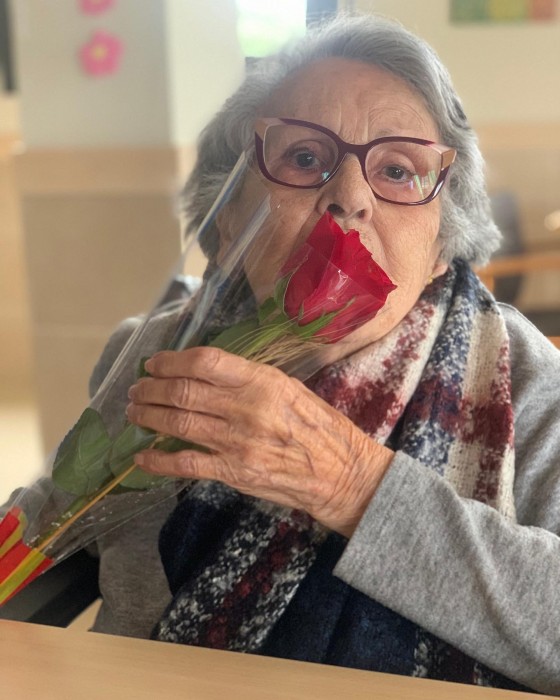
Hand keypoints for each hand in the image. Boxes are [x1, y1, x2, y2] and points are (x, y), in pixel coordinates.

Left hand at [126, 347, 393, 536]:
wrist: (342, 473)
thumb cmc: (319, 426)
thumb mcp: (290, 388)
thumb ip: (249, 380)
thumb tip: (205, 373)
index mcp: (263, 381)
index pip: (205, 362)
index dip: (171, 361)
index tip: (154, 363)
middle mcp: (247, 407)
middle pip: (183, 392)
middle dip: (151, 389)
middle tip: (137, 389)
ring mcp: (238, 441)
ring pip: (178, 424)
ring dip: (148, 417)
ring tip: (134, 413)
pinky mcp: (235, 472)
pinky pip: (186, 464)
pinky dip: (158, 460)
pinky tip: (142, 457)